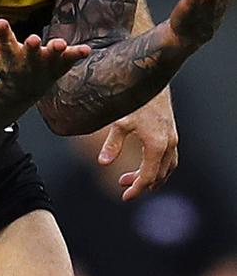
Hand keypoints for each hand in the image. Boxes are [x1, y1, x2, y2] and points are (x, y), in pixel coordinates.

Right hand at [0, 19, 90, 100]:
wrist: (24, 90)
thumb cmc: (5, 66)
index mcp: (9, 59)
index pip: (4, 45)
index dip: (3, 35)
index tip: (2, 22)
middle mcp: (28, 64)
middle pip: (29, 56)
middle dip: (31, 48)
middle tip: (32, 40)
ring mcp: (45, 66)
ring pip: (51, 60)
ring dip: (55, 52)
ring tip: (59, 44)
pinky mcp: (59, 66)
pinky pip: (69, 61)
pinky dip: (77, 55)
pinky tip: (86, 49)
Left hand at [98, 86, 177, 200]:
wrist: (152, 79)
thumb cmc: (135, 99)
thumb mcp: (120, 121)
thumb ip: (113, 144)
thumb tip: (103, 163)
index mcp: (156, 145)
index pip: (147, 177)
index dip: (136, 189)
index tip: (124, 197)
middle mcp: (168, 144)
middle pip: (158, 176)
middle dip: (141, 184)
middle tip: (122, 185)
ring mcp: (173, 139)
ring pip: (167, 168)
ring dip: (151, 177)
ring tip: (132, 178)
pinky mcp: (172, 133)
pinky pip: (169, 158)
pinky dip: (159, 167)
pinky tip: (144, 163)